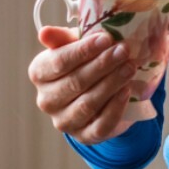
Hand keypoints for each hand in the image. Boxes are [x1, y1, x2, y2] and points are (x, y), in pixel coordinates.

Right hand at [28, 24, 151, 144]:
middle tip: (123, 50)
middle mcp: (46, 100)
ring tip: (129, 67)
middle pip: (75, 82)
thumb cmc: (84, 63)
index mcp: (39, 74)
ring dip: (111, 84)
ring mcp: (64, 121)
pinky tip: (127, 91)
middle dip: (102, 65)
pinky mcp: (84, 136)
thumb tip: (44, 32)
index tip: (106, 38)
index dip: (83, 50)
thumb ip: (62, 38)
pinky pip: (101, 125)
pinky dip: (115, 107)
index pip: (58, 62)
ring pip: (87, 104)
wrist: (99, 94)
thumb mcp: (75, 46)